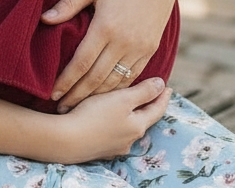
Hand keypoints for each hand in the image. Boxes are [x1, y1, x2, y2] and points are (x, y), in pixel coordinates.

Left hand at [42, 0, 178, 110]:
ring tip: (79, 106)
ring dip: (97, 97)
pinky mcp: (151, 49)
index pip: (81, 62)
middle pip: (96, 79)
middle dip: (77, 96)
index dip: (66, 81)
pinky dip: (117, 89)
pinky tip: (106, 94)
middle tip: (61, 108)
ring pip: (116, 82)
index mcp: (106, 26)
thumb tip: (44, 19)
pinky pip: (132, 77)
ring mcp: (139, 48)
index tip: (52, 93)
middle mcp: (123, 42)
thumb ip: (70, 3)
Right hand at [55, 78, 170, 163]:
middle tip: (150, 93)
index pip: (156, 110)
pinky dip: (114, 123)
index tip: (168, 86)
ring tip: (128, 104)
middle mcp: (129, 139)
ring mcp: (114, 146)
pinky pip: (112, 132)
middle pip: (143, 119)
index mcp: (138, 126)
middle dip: (146, 106)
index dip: (162, 96)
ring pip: (127, 127)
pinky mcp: (99, 148)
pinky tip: (107, 118)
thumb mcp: (122, 99)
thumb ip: (143, 92)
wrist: (67, 139)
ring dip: (129, 115)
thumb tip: (162, 85)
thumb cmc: (95, 115)